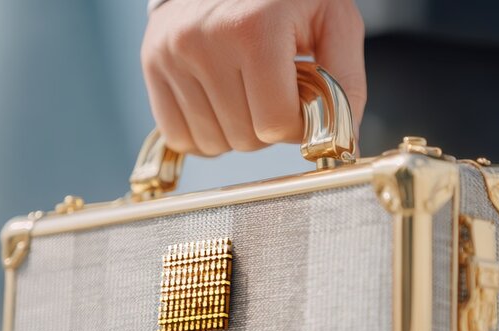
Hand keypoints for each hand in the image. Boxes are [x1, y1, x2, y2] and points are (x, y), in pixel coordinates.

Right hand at [141, 0, 365, 155]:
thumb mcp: (334, 19)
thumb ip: (346, 81)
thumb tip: (340, 143)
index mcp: (253, 29)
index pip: (276, 124)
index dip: (299, 124)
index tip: (302, 100)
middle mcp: (203, 42)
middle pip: (246, 139)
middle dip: (268, 124)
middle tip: (274, 86)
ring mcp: (171, 54)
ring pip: (213, 144)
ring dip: (237, 128)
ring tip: (246, 87)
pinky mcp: (152, 63)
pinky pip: (180, 137)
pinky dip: (205, 131)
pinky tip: (220, 99)